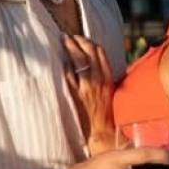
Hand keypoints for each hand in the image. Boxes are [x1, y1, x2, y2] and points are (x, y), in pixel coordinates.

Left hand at [62, 35, 115, 154]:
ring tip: (62, 40)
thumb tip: (94, 64)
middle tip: (69, 37)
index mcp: (108, 77)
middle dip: (78, 40)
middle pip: (89, 51)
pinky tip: (58, 61)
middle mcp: (99, 79)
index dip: (89, 42)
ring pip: (79, 59)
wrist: (102, 132)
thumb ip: (104, 77)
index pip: (99, 51)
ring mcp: (87, 86)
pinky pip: (69, 75)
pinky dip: (64, 65)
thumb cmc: (106, 113)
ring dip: (70, 47)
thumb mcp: (110, 91)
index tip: (81, 39)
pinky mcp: (76, 95)